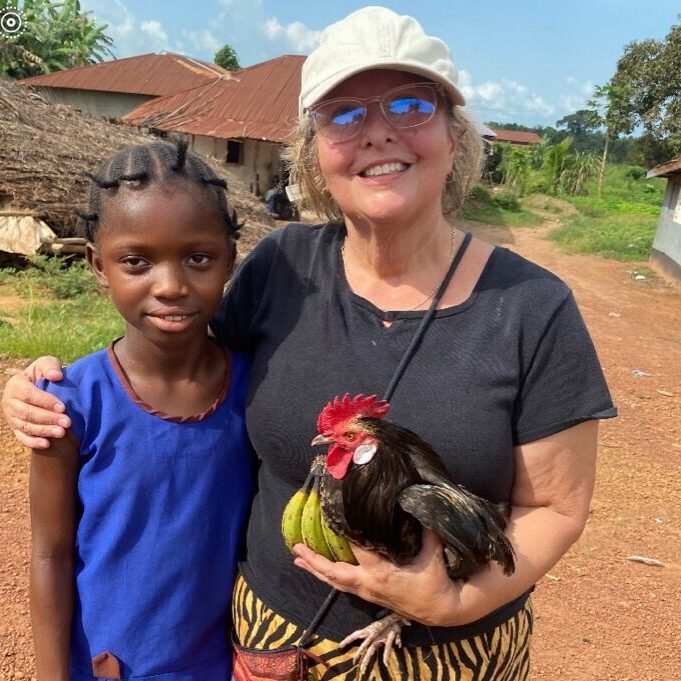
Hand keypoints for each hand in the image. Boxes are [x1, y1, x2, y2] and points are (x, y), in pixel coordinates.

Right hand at [1, 356, 68, 448]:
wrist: (39, 385)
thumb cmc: (44, 373)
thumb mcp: (47, 364)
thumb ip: (50, 367)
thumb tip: (56, 376)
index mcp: (15, 385)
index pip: (29, 395)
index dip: (46, 402)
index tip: (63, 407)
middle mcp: (9, 401)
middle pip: (27, 413)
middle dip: (48, 419)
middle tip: (67, 422)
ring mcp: (11, 416)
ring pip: (26, 426)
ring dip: (44, 431)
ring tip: (62, 433)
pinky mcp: (15, 428)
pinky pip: (21, 437)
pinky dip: (33, 442)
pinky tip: (47, 444)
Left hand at [293, 529, 461, 626]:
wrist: (442, 610)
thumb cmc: (436, 581)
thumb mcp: (432, 555)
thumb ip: (427, 531)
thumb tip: (419, 506)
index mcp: (382, 572)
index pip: (357, 549)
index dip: (344, 534)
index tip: (331, 518)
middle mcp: (369, 583)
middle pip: (334, 573)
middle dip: (314, 561)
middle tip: (296, 549)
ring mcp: (368, 591)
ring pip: (335, 582)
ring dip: (316, 570)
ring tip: (298, 559)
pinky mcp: (370, 595)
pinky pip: (343, 585)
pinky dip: (329, 576)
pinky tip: (320, 570)